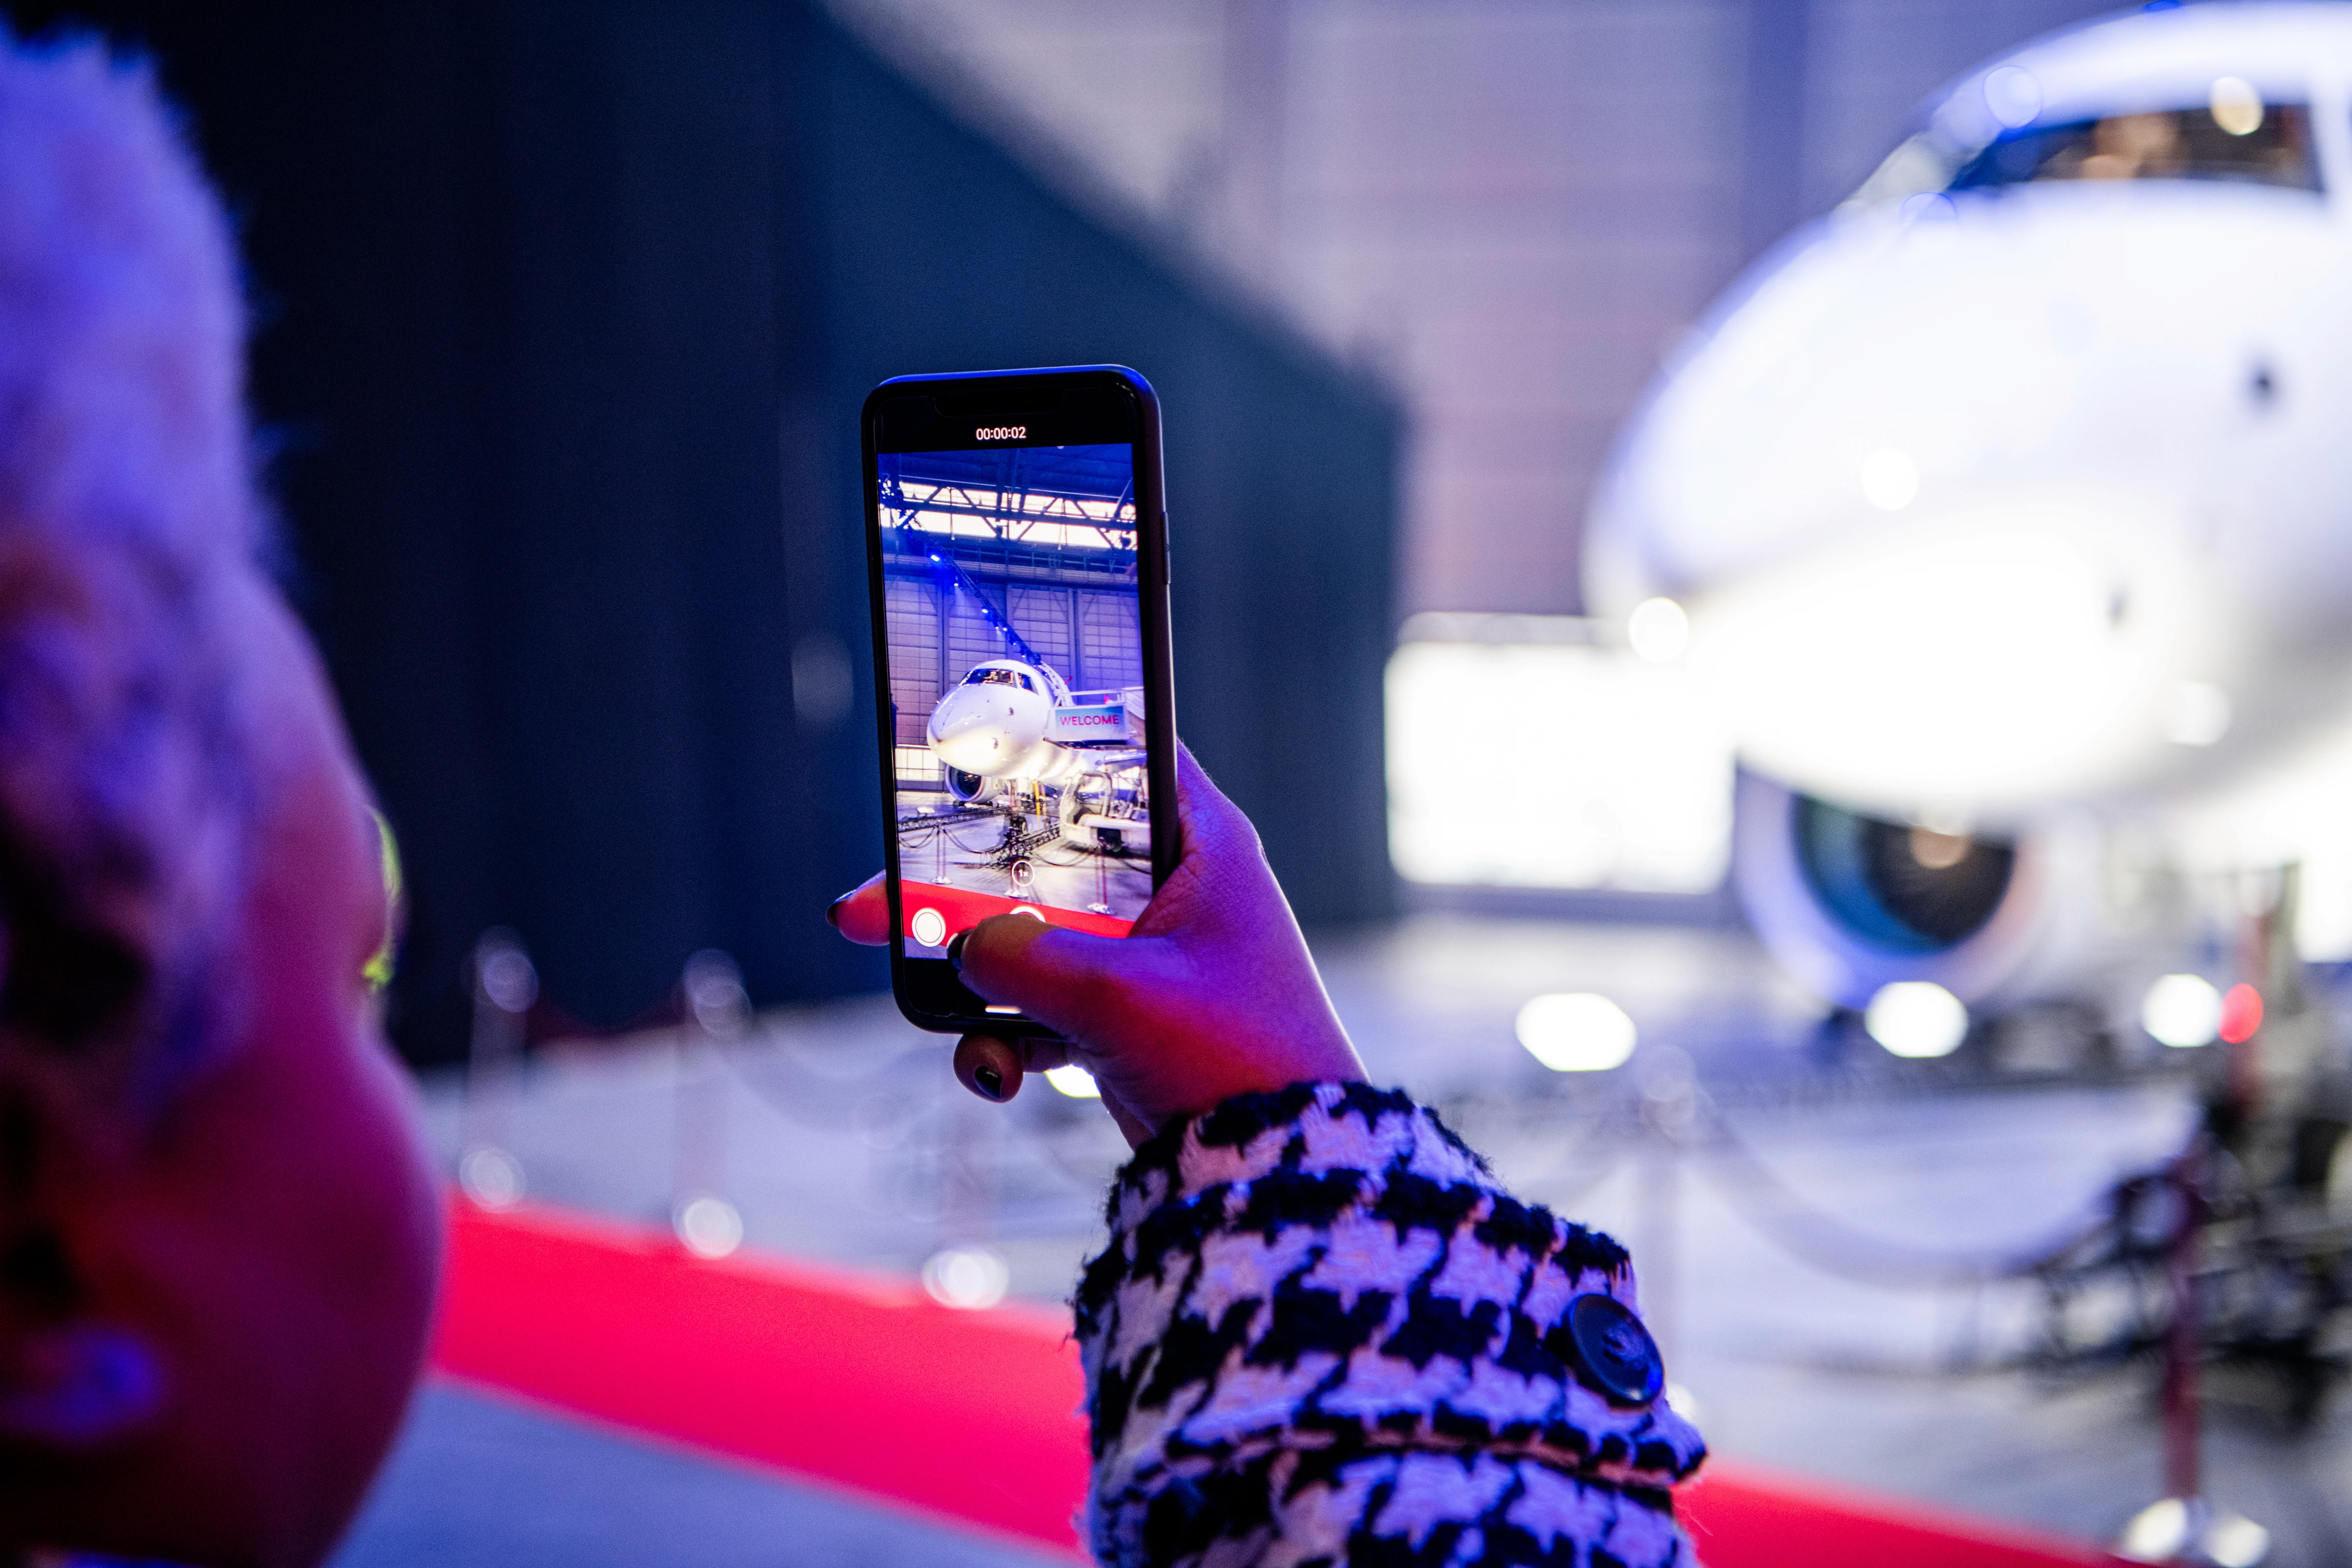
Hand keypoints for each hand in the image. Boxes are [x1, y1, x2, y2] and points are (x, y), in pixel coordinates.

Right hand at [830, 744, 1363, 1145]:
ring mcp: (1141, 956)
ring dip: (971, 974)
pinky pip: (1037, 1009)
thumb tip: (957, 950)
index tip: (959, 754)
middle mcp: (1171, 888)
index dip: (1039, 746)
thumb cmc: (1238, 1062)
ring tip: (921, 996)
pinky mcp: (1120, 1018)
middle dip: (955, 886)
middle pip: (1042, 857)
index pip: (1117, 754)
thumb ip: (1024, 959)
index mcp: (1200, 845)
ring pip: (1028, 937)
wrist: (1278, 1172)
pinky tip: (999, 1074)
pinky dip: (1005, 1038)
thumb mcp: (1117, 999)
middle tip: (871, 903)